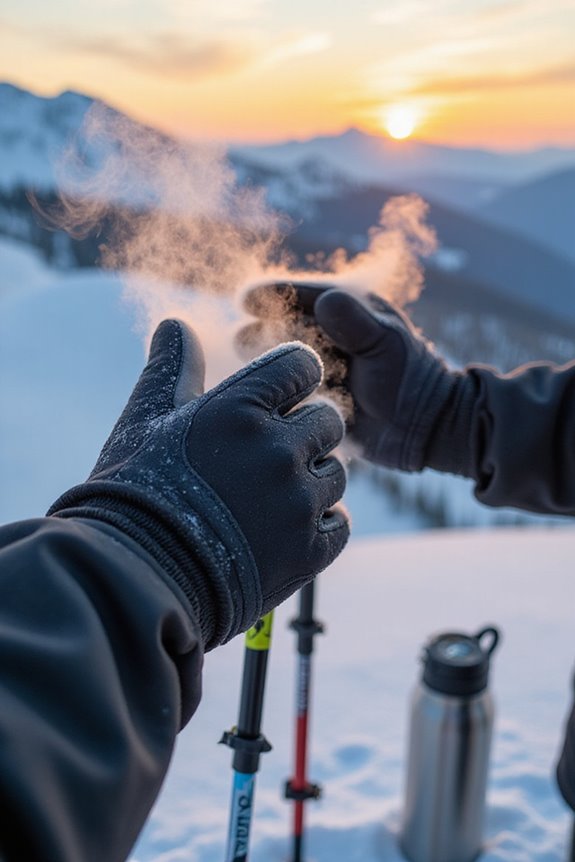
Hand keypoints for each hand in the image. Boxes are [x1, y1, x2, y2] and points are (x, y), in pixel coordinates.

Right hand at [49, 319, 348, 648]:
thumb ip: (172, 368)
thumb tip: (175, 323)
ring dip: (311, 479)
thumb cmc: (134, 492)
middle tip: (270, 454)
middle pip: (329, 419)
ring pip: (336, 472)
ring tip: (267, 500)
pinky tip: (283, 530)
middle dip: (306, 430)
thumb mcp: (146, 421)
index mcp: (241, 408)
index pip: (303, 365)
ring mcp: (297, 502)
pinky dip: (320, 524)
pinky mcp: (308, 551)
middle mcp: (278, 449)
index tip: (278, 397)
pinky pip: (340, 522)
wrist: (135, 580)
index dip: (293, 378)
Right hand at [238, 283, 472, 472]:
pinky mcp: (314, 397)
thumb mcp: (386, 344)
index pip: (302, 294)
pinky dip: (278, 390)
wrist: (423, 429)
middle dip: (263, 330)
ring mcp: (320, 367)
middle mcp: (329, 336)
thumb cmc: (412, 378)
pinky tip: (267, 397)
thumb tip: (325, 301)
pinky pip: (288, 390)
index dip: (272, 294)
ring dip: (268, 360)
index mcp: (347, 310)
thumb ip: (356, 323)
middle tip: (244, 341)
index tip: (245, 300)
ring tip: (257, 368)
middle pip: (283, 325)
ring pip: (281, 357)